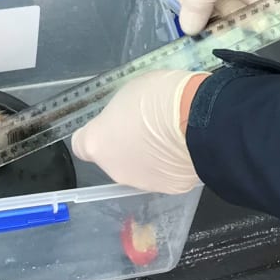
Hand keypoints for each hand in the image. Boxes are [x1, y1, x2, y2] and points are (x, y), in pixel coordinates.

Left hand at [71, 70, 207, 193]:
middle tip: (148, 125)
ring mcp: (142, 182)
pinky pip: (165, 175)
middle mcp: (114, 169)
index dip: (97, 132)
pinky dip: (171, 165)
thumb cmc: (159, 95)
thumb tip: (128, 120)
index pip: (81, 144)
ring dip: (149, 157)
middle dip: (126, 144)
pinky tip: (184, 147)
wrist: (198, 120)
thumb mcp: (130, 91)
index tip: (112, 122)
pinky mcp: (170, 188)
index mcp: (98, 142)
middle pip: (114, 158)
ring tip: (171, 135)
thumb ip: (121, 113)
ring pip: (139, 170)